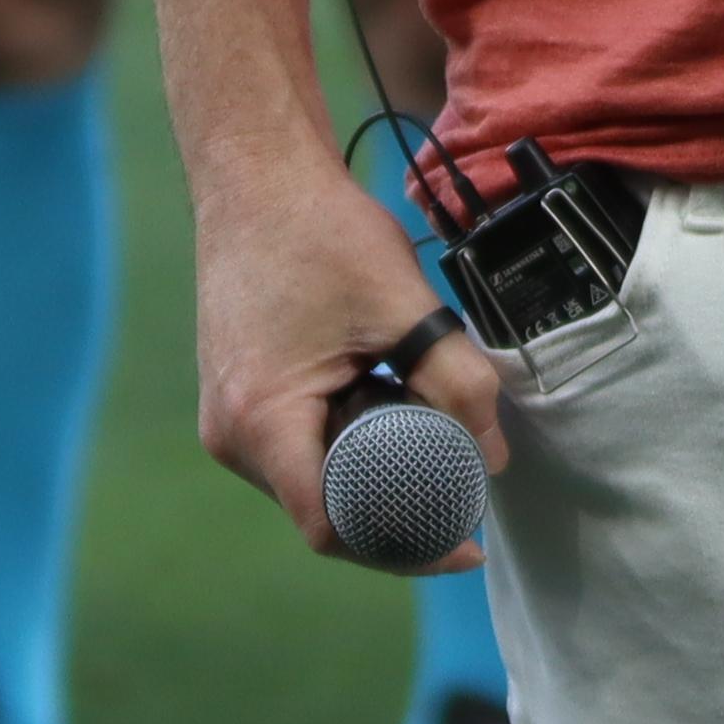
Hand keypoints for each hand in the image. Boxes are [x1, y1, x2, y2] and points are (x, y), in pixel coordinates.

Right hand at [196, 157, 508, 570]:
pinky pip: (301, 450)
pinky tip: (391, 412)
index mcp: (263, 421)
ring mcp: (229, 422)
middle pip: (324, 513)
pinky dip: (350, 444)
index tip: (461, 543)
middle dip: (396, 513)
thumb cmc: (318, 232)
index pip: (332, 525)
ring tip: (431, 443)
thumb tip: (493, 456)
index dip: (402, 544)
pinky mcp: (241, 402)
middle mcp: (232, 436)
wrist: (256, 178)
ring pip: (315, 482)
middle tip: (462, 503)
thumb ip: (456, 380)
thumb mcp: (403, 305)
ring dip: (373, 474)